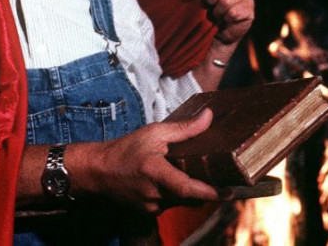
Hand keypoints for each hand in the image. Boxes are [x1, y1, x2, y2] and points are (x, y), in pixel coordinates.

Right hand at [76, 109, 226, 213]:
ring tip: (201, 174)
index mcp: (156, 174)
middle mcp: (155, 195)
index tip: (231, 193)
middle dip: (208, 190)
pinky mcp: (148, 211)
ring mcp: (151, 206)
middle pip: (191, 197)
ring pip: (182, 202)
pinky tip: (177, 179)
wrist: (97, 171)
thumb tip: (208, 117)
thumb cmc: (124, 150)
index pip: (189, 189)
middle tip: (225, 178)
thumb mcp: (154, 132)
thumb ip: (184, 128)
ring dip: (192, 191)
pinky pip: (171, 203)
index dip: (212, 193)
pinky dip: (178, 193)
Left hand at [193, 0, 254, 45]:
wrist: (217, 33)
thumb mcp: (195, 1)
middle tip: (210, 6)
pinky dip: (227, 19)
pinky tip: (227, 19)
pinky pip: (233, 12)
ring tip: (218, 14)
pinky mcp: (249, 4)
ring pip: (226, 0)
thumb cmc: (203, 15)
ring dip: (218, 11)